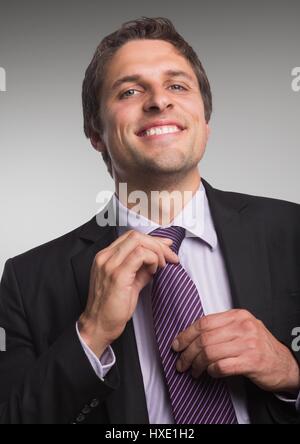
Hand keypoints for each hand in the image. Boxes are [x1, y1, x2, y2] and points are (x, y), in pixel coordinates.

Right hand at [78, 230, 178, 356]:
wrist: (98, 326)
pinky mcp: (117, 274)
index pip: (131, 236)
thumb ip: (141, 269)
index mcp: (106, 257)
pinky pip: (140, 255)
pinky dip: (152, 259)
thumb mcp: (128, 283)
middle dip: (158, 244)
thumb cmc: (111, 308)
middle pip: (136, 235)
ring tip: (162, 265)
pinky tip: (155, 270)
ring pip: (138, 241)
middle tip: (170, 256)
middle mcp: (105, 257)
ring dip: (157, 251)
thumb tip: (156, 261)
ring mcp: (110, 264)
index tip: (166, 246)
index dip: (152, 239)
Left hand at [172, 309, 299, 393]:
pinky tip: (211, 373)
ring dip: (197, 365)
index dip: (186, 334)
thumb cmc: (259, 346)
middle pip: (204, 338)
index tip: (177, 344)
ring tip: (194, 371)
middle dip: (188, 353)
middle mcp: (243, 327)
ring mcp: (248, 344)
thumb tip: (190, 336)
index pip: (204, 322)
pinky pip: (222, 366)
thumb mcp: (242, 328)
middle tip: (181, 362)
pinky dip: (212, 371)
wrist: (284, 364)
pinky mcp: (251, 362)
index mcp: (237, 316)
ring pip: (210, 353)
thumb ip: (221, 327)